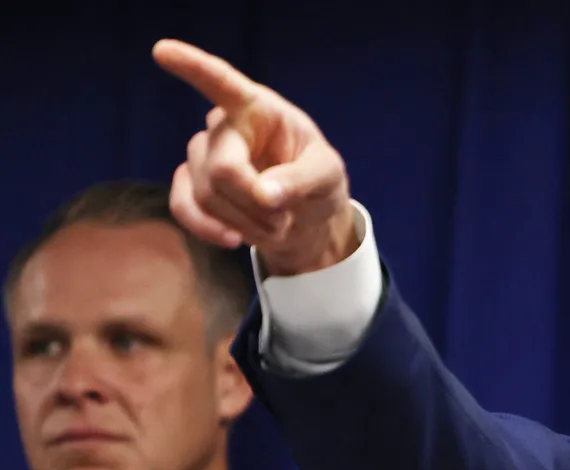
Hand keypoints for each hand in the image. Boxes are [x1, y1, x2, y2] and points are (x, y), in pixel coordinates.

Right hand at [152, 40, 358, 275]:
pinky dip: (210, 229)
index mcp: (258, 108)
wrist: (303, 220)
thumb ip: (301, 182)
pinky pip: (183, 208)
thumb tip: (264, 196)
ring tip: (275, 226)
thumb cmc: (318, 185)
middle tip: (284, 219)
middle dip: (255, 204)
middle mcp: (223, 126)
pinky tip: (233, 239)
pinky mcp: (191, 185)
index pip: (222, 82)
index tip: (162, 51)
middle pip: (222, 169)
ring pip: (207, 194)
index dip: (193, 66)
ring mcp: (203, 155)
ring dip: (245, 223)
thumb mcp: (327, 178)